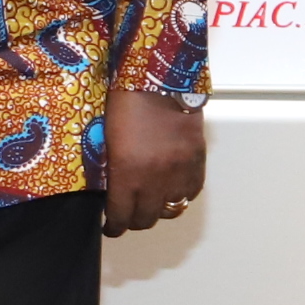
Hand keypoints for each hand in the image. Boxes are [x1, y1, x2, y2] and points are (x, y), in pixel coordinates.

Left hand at [104, 88, 204, 236]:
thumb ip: (112, 170)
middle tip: (127, 215)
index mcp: (127, 173)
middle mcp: (155, 178)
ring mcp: (179, 171)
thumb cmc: (125, 100)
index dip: (114, 227)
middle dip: (134, 221)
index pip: (121, 216)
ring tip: (150, 202)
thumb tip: (112, 191)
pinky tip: (171, 188)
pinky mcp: (197, 160)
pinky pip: (191, 192)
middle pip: (146, 219)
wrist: (159, 77)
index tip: (111, 227)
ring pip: (171, 210)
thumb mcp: (108, 139)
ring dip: (159, 210)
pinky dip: (180, 195)